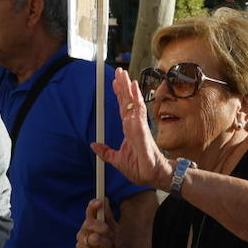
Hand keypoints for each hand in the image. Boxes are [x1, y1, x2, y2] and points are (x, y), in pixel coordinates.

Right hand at [76, 198, 127, 247]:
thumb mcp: (117, 230)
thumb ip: (109, 216)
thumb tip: (104, 198)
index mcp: (92, 225)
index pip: (89, 212)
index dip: (93, 206)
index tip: (99, 202)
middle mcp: (84, 233)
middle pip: (89, 223)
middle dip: (104, 230)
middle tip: (111, 237)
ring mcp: (82, 245)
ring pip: (93, 239)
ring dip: (106, 246)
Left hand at [91, 68, 171, 190]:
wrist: (154, 176)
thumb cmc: (140, 168)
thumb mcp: (117, 160)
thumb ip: (106, 152)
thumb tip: (94, 145)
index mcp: (129, 129)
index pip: (123, 108)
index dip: (119, 95)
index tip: (114, 83)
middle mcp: (135, 125)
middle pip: (128, 101)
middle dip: (123, 86)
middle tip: (118, 71)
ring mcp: (140, 126)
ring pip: (134, 103)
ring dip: (129, 88)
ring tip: (125, 75)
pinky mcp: (143, 131)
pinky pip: (139, 112)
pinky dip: (136, 100)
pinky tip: (134, 89)